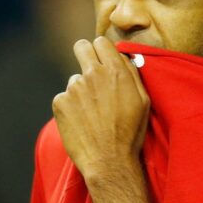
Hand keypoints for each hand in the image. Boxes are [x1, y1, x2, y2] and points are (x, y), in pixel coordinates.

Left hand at [52, 37, 150, 182]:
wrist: (109, 160)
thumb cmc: (130, 131)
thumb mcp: (142, 100)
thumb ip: (131, 74)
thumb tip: (122, 58)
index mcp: (115, 71)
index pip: (102, 42)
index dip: (103, 51)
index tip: (104, 60)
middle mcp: (92, 74)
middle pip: (81, 47)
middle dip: (86, 54)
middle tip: (91, 72)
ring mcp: (73, 88)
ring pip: (75, 79)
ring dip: (82, 91)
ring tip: (92, 113)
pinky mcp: (60, 102)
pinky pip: (64, 98)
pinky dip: (71, 107)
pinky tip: (81, 122)